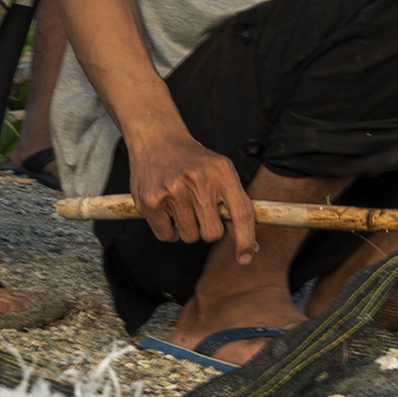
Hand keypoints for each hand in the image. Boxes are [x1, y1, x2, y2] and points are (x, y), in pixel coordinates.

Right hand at [129, 123, 257, 260]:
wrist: (157, 138)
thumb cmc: (192, 160)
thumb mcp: (219, 172)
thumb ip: (232, 203)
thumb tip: (242, 240)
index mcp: (222, 171)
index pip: (241, 213)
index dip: (245, 239)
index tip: (245, 258)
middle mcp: (198, 180)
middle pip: (212, 233)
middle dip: (207, 228)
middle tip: (198, 209)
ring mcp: (173, 190)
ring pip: (189, 237)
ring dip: (186, 228)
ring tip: (180, 204)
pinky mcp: (151, 200)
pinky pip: (167, 236)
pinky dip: (168, 230)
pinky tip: (166, 209)